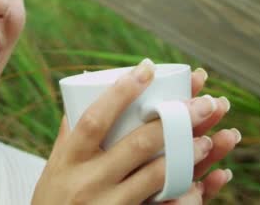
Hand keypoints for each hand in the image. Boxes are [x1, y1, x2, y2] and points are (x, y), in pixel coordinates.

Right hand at [31, 59, 237, 203]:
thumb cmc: (51, 199)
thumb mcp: (54, 167)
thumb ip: (68, 135)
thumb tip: (80, 98)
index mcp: (69, 158)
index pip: (94, 119)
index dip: (122, 92)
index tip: (148, 68)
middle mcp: (87, 181)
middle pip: (135, 145)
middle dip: (172, 121)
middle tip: (202, 103)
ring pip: (154, 177)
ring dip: (185, 156)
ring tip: (207, 139)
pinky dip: (184, 197)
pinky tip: (201, 185)